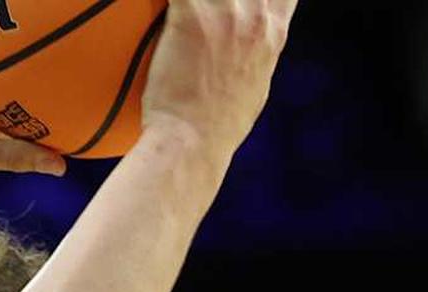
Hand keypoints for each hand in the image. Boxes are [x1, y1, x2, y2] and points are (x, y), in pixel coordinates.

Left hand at [142, 0, 298, 152]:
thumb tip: (251, 48)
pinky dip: (163, 3)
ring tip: (183, 18)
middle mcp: (255, 16)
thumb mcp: (256, 84)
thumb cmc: (218, 126)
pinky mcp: (190, 16)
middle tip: (200, 15)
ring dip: (191, 3)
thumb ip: (256, 52)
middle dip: (218, 1)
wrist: (191, 143)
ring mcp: (224, 13)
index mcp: (273, 30)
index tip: (238, 6)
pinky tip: (154, 9)